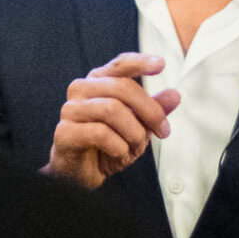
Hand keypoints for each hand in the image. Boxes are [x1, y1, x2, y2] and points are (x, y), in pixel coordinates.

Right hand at [43, 52, 179, 188]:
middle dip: (150, 111)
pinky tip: (119, 154)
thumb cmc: (109, 145)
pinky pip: (100, 133)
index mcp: (99, 81)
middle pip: (122, 87)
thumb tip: (175, 95)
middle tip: (163, 131)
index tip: (162, 65)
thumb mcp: (138, 126)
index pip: (120, 64)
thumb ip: (154, 110)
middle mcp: (81, 89)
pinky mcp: (64, 132)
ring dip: (133, 132)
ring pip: (112, 109)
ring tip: (136, 147)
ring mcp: (70, 110)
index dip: (140, 62)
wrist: (82, 175)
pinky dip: (119, 146)